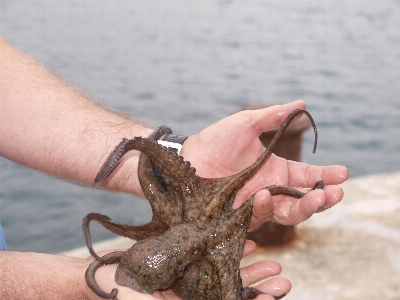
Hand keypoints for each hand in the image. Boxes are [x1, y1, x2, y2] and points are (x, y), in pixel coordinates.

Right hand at [89, 241, 289, 299]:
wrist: (102, 281)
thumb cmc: (124, 296)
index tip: (275, 294)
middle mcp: (195, 295)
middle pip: (234, 293)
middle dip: (259, 287)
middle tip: (282, 278)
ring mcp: (191, 280)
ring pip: (227, 275)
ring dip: (250, 270)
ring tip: (273, 263)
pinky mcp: (185, 263)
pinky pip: (211, 257)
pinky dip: (228, 251)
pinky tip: (246, 243)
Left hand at [181, 100, 348, 229]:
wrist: (186, 159)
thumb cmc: (215, 140)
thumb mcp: (246, 123)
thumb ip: (273, 116)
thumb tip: (303, 103)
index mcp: (276, 170)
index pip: (307, 176)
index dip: (326, 176)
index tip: (344, 173)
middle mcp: (271, 189)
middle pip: (304, 201)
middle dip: (322, 199)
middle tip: (335, 193)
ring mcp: (256, 204)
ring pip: (288, 214)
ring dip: (305, 207)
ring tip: (316, 196)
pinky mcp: (240, 217)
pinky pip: (259, 216)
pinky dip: (266, 206)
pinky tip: (265, 194)